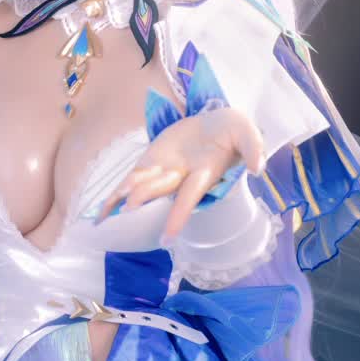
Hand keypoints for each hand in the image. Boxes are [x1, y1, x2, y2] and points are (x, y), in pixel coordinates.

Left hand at [101, 107, 264, 239]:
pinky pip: (133, 178)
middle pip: (161, 189)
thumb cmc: (232, 130)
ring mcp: (164, 170)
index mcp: (204, 172)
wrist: (216, 122)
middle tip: (127, 210)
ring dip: (123, 199)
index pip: (189, 196)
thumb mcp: (247, 130)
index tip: (166, 238)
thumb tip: (258, 169)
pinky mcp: (152, 161)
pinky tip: (101, 209)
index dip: (178, 216)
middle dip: (145, 197)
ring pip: (142, 186)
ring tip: (103, 215)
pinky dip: (117, 192)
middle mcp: (181, 176)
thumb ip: (253, 147)